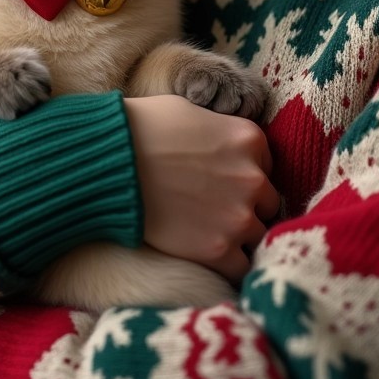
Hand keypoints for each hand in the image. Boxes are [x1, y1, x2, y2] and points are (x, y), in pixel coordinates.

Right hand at [124, 94, 278, 283]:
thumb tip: (219, 145)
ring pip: (258, 234)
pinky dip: (229, 264)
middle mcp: (253, 178)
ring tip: (210, 233)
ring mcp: (238, 216)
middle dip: (246, 205)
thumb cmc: (142, 129)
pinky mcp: (218, 250)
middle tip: (217, 209)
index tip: (225, 183)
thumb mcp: (191, 111)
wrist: (111, 165)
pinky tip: (211, 257)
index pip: (265, 166)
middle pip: (267, 201)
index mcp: (249, 139)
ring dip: (239, 236)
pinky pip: (241, 267)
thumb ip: (219, 130)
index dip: (245, 174)